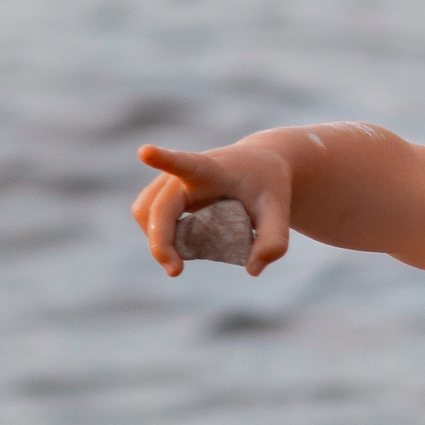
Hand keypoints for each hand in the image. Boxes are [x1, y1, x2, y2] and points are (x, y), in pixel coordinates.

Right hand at [132, 140, 293, 278]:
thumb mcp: (280, 211)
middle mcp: (183, 174)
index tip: (145, 152)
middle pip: (156, 206)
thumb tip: (252, 270)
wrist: (258, 167)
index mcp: (211, 169)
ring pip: (145, 212)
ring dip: (157, 241)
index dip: (164, 158)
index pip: (185, 163)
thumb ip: (274, 241)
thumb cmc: (267, 186)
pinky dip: (161, 239)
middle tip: (175, 271)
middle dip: (159, 240)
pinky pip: (151, 219)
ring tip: (180, 263)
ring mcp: (170, 183)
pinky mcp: (166, 195)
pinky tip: (183, 248)